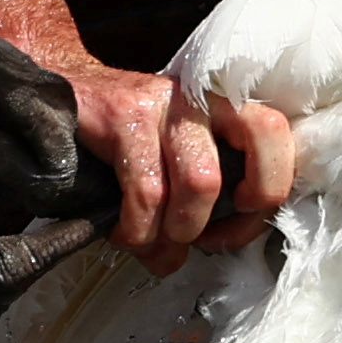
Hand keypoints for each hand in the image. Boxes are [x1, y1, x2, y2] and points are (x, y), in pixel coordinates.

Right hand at [54, 52, 296, 272]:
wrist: (63, 95)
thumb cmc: (126, 140)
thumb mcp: (177, 159)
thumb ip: (210, 193)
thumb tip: (219, 246)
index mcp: (226, 108)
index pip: (278, 134)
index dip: (269, 189)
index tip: (238, 223)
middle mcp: (204, 96)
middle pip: (261, 138)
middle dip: (238, 210)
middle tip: (203, 239)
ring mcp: (167, 101)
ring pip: (203, 180)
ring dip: (178, 231)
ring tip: (154, 244)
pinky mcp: (125, 115)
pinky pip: (147, 192)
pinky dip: (137, 230)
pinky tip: (123, 233)